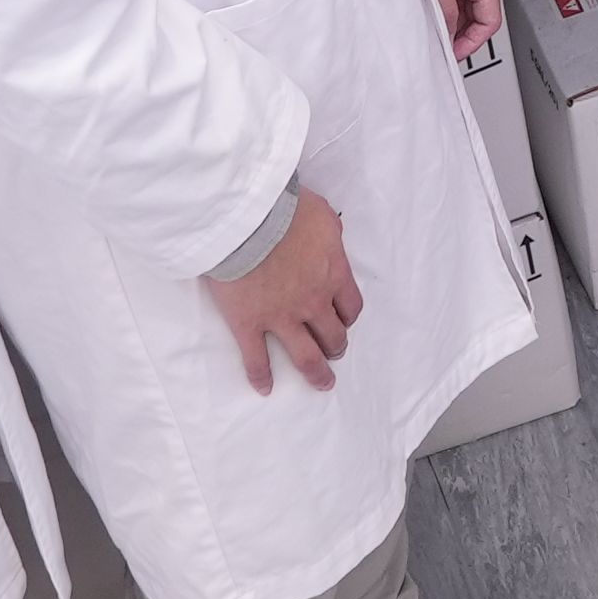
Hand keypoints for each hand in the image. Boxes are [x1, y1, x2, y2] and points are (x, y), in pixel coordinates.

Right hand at [204, 186, 360, 394]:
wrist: (247, 220)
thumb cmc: (285, 209)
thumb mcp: (322, 215)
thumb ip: (329, 234)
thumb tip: (329, 240)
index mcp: (333, 274)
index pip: (351, 306)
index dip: (348, 318)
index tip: (343, 322)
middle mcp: (312, 302)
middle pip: (333, 335)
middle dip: (336, 347)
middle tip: (335, 353)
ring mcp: (281, 317)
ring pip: (305, 355)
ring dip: (316, 372)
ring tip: (322, 383)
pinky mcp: (249, 324)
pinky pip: (257, 359)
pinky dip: (261, 376)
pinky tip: (265, 389)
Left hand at [403, 0, 503, 62]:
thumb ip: (443, 4)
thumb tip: (446, 31)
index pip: (490, 21)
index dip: (472, 42)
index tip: (452, 53)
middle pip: (477, 14)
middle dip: (460, 32)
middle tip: (439, 45)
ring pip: (461, 2)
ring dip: (448, 16)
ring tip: (429, 26)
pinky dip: (440, 1)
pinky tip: (424, 4)